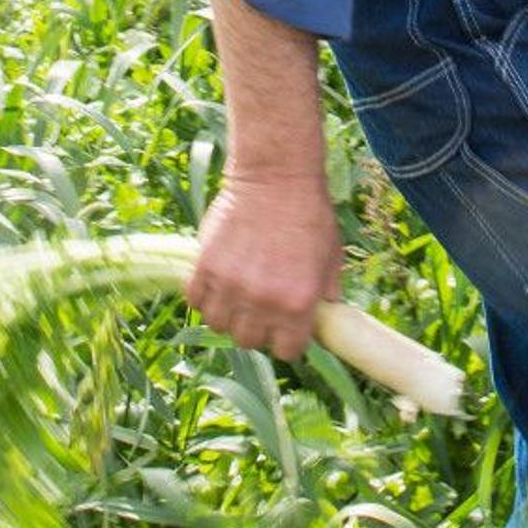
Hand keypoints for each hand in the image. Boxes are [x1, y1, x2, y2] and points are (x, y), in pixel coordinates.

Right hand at [187, 169, 343, 360]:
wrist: (276, 177)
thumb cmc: (310, 214)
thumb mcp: (332, 256)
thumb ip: (327, 290)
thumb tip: (327, 312)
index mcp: (298, 304)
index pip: (287, 351)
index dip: (286, 341)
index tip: (284, 328)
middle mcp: (263, 301)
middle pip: (249, 341)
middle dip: (256, 329)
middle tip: (259, 309)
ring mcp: (231, 285)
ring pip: (218, 325)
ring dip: (227, 315)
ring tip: (235, 297)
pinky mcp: (205, 266)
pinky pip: (195, 300)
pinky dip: (203, 296)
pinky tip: (216, 283)